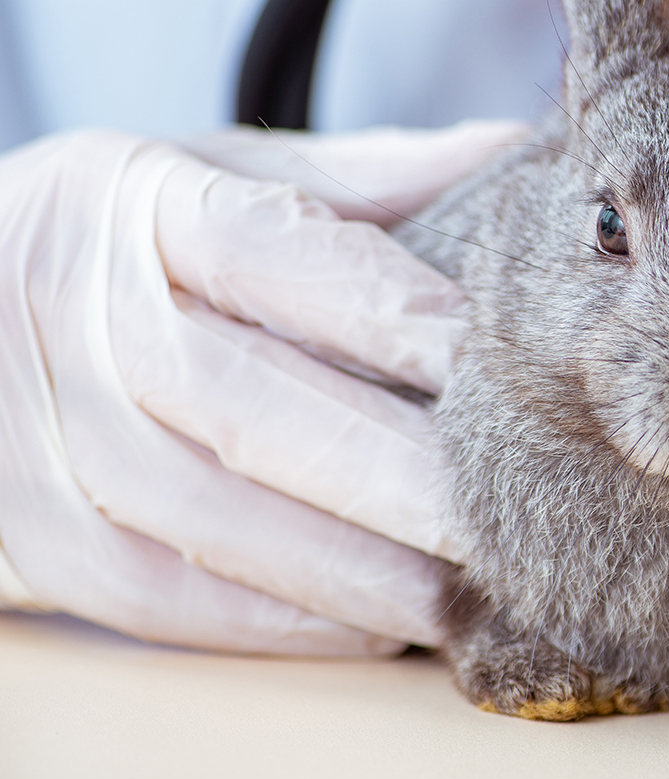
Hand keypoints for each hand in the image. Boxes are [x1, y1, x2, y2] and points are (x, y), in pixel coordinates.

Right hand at [0, 121, 523, 654]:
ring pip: (208, 514)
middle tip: (502, 507)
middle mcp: (83, 316)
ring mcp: (44, 430)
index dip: (388, 311)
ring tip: (463, 589)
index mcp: (137, 205)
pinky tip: (373, 624)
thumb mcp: (206, 174)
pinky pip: (159, 594)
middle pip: (249, 401)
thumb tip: (511, 154)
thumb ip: (357, 177)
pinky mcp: (34, 533)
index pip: (272, 252)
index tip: (492, 360)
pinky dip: (274, 619)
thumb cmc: (111, 239)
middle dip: (391, 468)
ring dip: (348, 566)